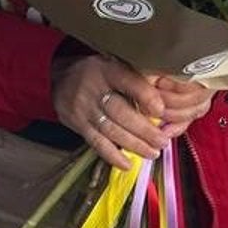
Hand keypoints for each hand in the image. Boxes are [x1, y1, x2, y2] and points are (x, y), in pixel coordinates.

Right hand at [50, 55, 210, 169]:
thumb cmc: (97, 72)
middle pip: (121, 112)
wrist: (59, 78)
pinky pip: (96, 142)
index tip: (161, 110)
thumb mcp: (114, 63)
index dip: (144, 95)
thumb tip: (168, 93)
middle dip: (144, 130)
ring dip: (134, 145)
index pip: (127, 81)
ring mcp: (84, 108)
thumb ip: (136, 76)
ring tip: (153, 153)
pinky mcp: (77, 124)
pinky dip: (113, 156)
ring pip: (111, 130)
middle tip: (163, 141)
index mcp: (107, 69)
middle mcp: (94, 88)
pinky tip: (128, 164)